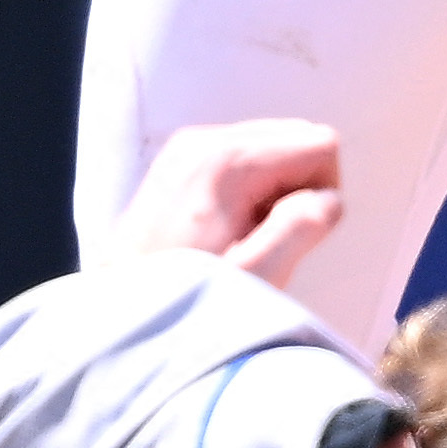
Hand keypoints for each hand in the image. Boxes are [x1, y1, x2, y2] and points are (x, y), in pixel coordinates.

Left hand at [124, 115, 344, 288]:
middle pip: (296, 137)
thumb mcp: (255, 277)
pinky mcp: (178, 160)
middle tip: (263, 237)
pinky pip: (241, 155)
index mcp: (228, 163)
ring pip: (270, 144)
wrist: (117, 310)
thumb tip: (330, 199)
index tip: (289, 234)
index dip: (320, 193)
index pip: (320, 144)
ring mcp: (187, 147)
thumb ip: (299, 230)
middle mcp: (205, 141)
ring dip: (271, 188)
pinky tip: (223, 227)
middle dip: (296, 186)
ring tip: (239, 236)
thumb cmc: (188, 301)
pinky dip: (247, 186)